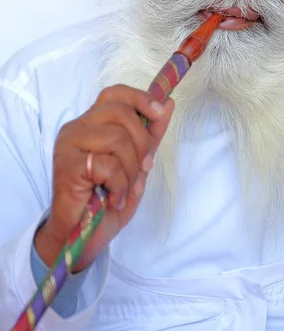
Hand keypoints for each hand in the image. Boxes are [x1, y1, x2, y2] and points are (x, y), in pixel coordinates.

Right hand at [34, 84, 173, 269]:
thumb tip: (168, 104)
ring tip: (125, 189)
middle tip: (142, 171)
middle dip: (142, 143)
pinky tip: (112, 198)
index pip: (115, 93)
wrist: (79, 238)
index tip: (160, 112)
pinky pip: (108, 164)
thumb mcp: (136, 165)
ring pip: (117, 138)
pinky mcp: (68, 165)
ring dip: (131, 170)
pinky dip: (119, 185)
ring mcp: (68, 144)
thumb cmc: (105, 200)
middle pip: (121, 112)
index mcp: (91, 124)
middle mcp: (76, 128)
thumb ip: (150, 135)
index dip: (140, 98)